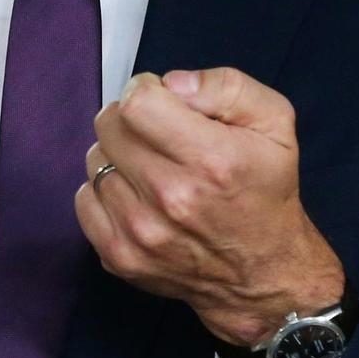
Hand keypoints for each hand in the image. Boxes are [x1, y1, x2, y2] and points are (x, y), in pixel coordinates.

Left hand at [75, 67, 343, 346]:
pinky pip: (84, 199)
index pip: (137, 104)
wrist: (262, 273)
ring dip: (118, 155)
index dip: (146, 90)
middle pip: (109, 127)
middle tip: (158, 132)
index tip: (162, 99)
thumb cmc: (266, 190)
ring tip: (152, 167)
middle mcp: (171, 198)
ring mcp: (140, 232)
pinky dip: (105, 189)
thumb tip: (171, 84)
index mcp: (210, 160)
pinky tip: (136, 194)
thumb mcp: (274, 121)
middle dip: (131, 118)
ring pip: (95, 160)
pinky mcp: (120, 257)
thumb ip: (227, 87)